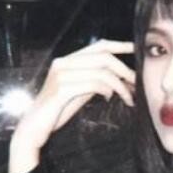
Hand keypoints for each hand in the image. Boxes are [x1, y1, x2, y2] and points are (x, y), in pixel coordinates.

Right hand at [8, 39, 135, 172]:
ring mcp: (61, 75)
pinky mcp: (61, 89)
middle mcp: (64, 63)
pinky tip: (109, 98)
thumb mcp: (82, 91)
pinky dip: (106, 90)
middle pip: (105, 57)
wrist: (34, 127)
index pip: (99, 46)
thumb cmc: (59, 110)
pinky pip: (93, 84)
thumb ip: (99, 82)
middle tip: (137, 84)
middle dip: (125, 70)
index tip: (137, 49)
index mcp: (69, 60)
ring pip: (102, 72)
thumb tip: (126, 81)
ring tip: (128, 98)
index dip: (120, 45)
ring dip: (121, 86)